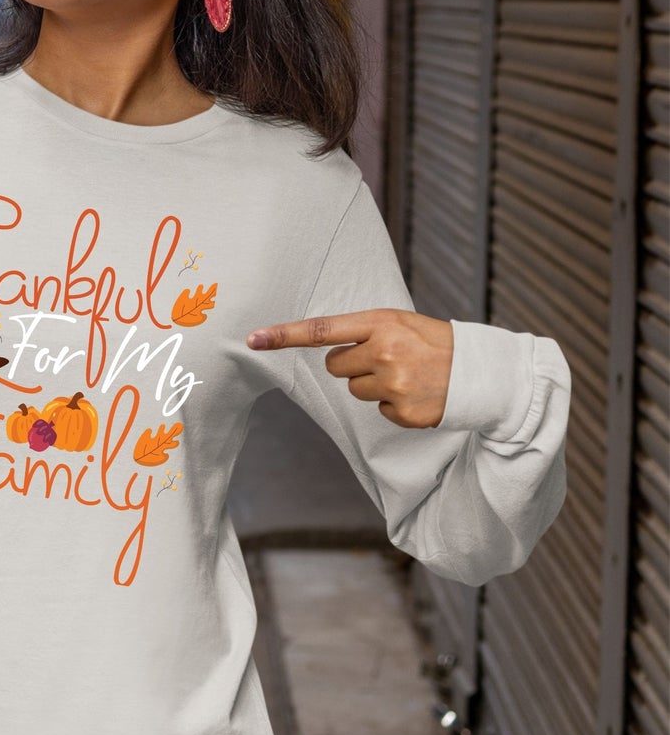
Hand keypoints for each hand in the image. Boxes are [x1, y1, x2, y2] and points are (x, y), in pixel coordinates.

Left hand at [245, 310, 453, 428]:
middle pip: (335, 366)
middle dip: (353, 364)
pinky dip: (394, 405)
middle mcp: (384, 352)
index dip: (284, 335)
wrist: (481, 371)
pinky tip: (417, 393)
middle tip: (387, 358)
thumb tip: (326, 351)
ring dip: (374, 384)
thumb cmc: (432, 341)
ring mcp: (395, 384)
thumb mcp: (398, 322)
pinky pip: (379, 411)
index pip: (321, 329)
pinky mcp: (405, 412)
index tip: (253, 339)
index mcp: (380, 324)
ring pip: (354, 390)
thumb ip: (362, 331)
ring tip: (406, 375)